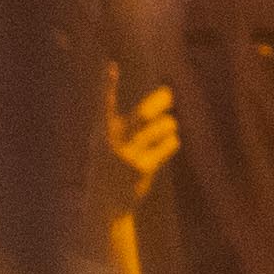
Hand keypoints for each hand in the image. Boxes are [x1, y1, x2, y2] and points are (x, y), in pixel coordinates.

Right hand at [109, 77, 181, 194]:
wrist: (104, 205)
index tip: (111, 67)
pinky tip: (169, 143)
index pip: (105, 104)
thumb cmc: (109, 170)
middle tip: (169, 93)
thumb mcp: (108, 146)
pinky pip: (168, 145)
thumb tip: (158, 100)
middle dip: (159, 100)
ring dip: (169, 124)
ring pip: (161, 127)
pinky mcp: (143, 168)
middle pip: (142, 114)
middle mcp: (113, 142)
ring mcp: (128, 155)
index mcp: (101, 133)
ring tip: (170, 125)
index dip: (108, 85)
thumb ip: (127, 125)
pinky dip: (171, 142)